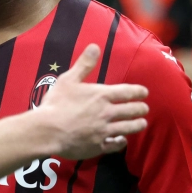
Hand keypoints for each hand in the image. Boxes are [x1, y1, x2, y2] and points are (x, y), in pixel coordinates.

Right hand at [37, 44, 148, 159]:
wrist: (47, 130)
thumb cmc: (56, 104)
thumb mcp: (68, 80)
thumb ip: (84, 64)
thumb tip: (95, 46)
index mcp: (102, 95)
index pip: (128, 92)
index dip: (139, 92)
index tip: (144, 93)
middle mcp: (108, 113)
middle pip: (133, 111)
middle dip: (141, 109)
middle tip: (143, 108)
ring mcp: (105, 130)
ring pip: (129, 128)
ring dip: (138, 124)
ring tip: (141, 123)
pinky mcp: (99, 145)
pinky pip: (116, 144)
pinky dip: (122, 141)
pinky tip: (122, 140)